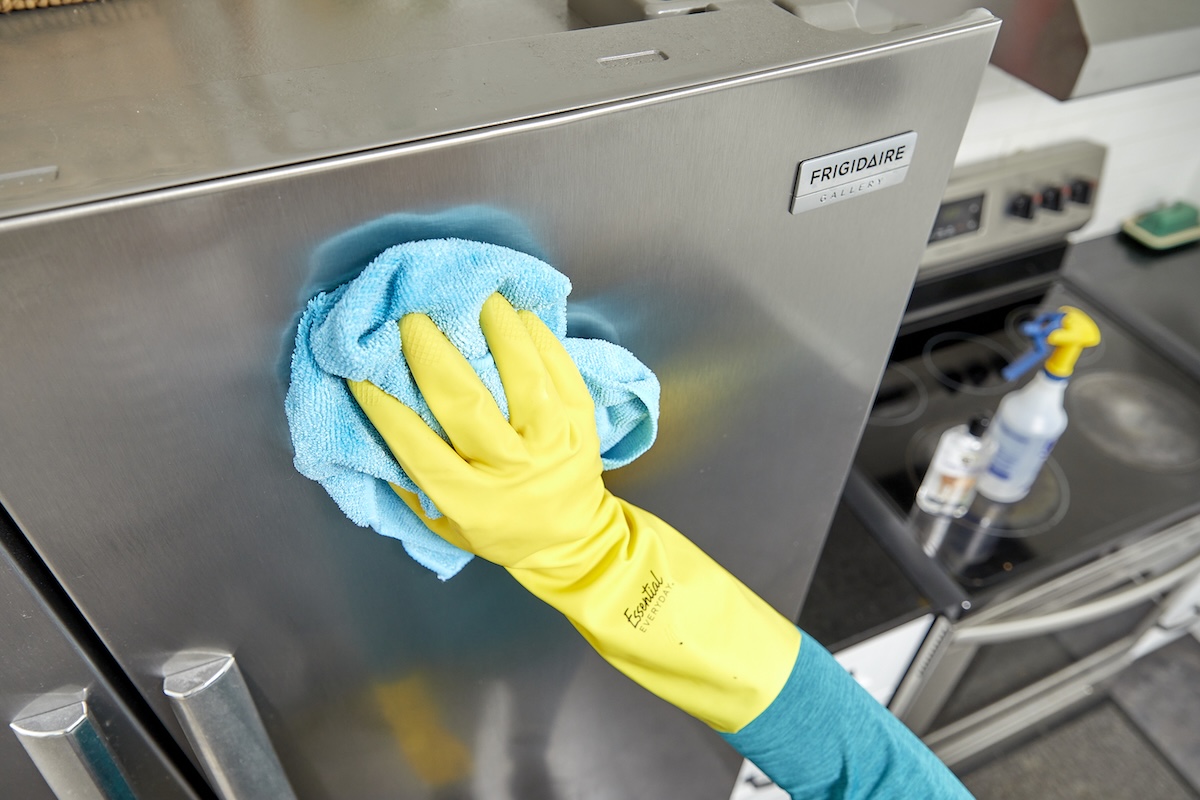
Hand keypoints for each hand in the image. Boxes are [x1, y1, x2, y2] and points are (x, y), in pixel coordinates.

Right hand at [348, 293, 617, 570]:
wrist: (571, 541)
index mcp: (470, 502)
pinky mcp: (583, 423)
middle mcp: (513, 471)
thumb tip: (370, 418)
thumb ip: (409, 480)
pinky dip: (538, 336)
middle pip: (468, 405)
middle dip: (432, 354)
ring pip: (524, 378)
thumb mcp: (444, 522)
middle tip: (409, 315)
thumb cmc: (496, 528)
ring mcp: (554, 444)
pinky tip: (516, 311)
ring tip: (472, 295)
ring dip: (496, 330)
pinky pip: (561, 370)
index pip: (418, 448)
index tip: (360, 370)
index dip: (384, 407)